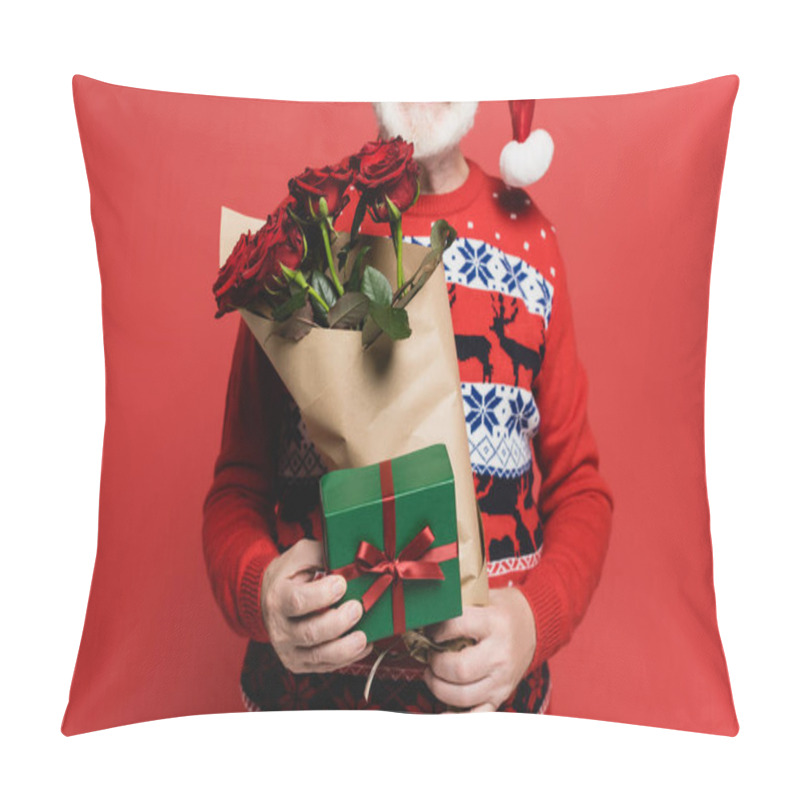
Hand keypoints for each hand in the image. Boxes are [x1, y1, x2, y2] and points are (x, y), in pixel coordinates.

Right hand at [260, 538, 372, 673]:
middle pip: (310, 633)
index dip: (322, 594)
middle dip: (338, 622)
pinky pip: (325, 666)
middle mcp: (279, 628)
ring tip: (363, 637)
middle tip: (357, 608)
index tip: (341, 583)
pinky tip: (362, 646)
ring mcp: (288, 649)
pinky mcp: (299, 663)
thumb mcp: (302, 555)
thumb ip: (323, 555)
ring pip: (318, 656)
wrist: (269, 599)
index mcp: (278, 598)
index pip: (298, 601)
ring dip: (345, 648)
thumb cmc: (291, 575)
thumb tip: (353, 559)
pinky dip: (346, 658)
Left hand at [423, 588, 535, 711]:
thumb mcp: (484, 597)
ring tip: (433, 675)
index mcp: (495, 623)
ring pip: (463, 695)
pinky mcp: (502, 695)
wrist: (535, 625)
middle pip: (459, 669)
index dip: (436, 630)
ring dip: (439, 687)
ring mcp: (502, 679)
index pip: (456, 627)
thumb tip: (426, 613)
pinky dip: (457, 718)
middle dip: (436, 665)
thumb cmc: (504, 610)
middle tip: (430, 657)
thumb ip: (458, 604)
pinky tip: (442, 713)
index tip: (430, 631)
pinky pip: (478, 715)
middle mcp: (500, 654)